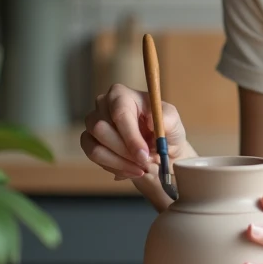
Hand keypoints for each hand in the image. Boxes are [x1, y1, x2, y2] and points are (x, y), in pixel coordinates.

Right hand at [80, 83, 196, 209]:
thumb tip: (152, 120)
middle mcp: (103, 105)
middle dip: (125, 152)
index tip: (144, 154)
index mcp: (122, 94)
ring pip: (96, 148)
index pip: (120, 114)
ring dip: (120, 163)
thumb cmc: (165, 131)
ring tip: (141, 167)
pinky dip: (114, 167)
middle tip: (145, 162)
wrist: (160, 150)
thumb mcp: (174, 124)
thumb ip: (168, 119)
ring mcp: (92, 123)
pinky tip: (130, 169)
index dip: (131, 137)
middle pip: (102, 130)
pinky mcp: (88, 140)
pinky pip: (94, 157)